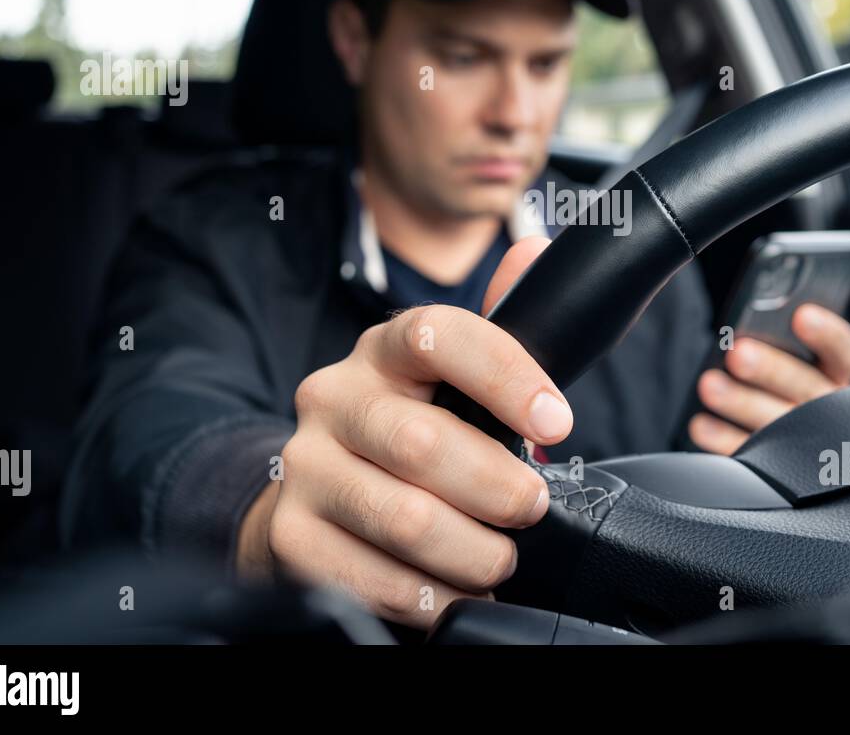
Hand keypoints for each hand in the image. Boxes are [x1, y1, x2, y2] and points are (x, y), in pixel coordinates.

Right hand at [237, 238, 563, 628]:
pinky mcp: (291, 534)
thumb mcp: (453, 378)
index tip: (558, 421)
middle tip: (532, 507)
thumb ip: (499, 327)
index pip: (437, 335)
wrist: (317, 494)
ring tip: (499, 557)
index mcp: (383, 350)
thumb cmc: (411, 432)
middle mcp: (334, 397)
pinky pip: (374, 578)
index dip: (507, 376)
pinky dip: (431, 596)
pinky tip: (454, 591)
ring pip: (404, 519)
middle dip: (499, 487)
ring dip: (472, 551)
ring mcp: (304, 466)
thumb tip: (533, 252)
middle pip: (425, 444)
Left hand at [688, 303, 849, 454]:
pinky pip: (752, 456)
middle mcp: (826, 408)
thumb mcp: (780, 351)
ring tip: (709, 384)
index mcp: (834, 373)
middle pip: (807, 387)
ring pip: (779, 425)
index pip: (844, 352)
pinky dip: (724, 439)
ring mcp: (802, 441)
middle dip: (771, 369)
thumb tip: (748, 327)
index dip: (827, 335)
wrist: (762, 433)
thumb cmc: (769, 373)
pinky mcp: (773, 469)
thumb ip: (775, 336)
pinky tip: (701, 423)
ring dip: (743, 403)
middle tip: (738, 353)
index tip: (801, 315)